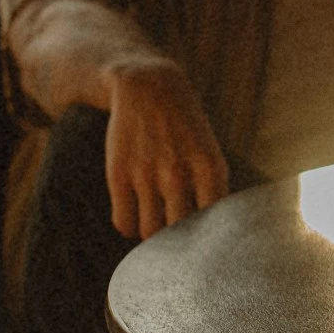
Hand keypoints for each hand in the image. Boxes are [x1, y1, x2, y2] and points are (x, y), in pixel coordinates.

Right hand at [102, 58, 229, 238]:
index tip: (205, 245)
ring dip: (153, 238)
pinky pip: (124, 222)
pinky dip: (130, 227)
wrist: (148, 87)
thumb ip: (214, 190)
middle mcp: (179, 173)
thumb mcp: (210, 152)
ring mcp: (147, 173)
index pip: (215, 224)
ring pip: (150, 232)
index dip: (210, 242)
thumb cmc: (185, 129)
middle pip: (180, 233)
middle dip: (180, 243)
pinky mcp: (118, 173)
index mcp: (211, 168)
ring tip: (155, 227)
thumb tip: (214, 236)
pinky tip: (135, 217)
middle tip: (177, 243)